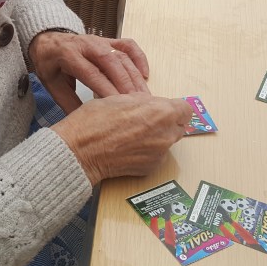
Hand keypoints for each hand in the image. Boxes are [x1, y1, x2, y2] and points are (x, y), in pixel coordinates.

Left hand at [29, 31, 149, 113]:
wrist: (47, 40)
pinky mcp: (109, 40)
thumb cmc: (49, 64)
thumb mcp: (51, 84)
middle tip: (137, 104)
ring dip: (134, 75)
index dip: (105, 89)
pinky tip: (145, 74)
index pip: (91, 73)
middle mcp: (87, 45)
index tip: (117, 106)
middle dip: (125, 84)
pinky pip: (128, 46)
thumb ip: (67, 102)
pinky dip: (139, 58)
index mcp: (69, 55)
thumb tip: (83, 124)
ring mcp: (100, 41)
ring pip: (122, 55)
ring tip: (143, 96)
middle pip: (111, 63)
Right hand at [51, 94, 191, 185]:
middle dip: (166, 122)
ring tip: (133, 135)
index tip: (165, 109)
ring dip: (157, 137)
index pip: (186, 109)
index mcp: (162, 112)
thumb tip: (151, 104)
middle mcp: (166, 134)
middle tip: (145, 121)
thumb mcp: (121, 97)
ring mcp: (160, 154)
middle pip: (178, 126)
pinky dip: (147, 152)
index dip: (174, 108)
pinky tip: (129, 148)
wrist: (81, 151)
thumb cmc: (95, 121)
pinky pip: (157, 156)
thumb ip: (144, 101)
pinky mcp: (151, 167)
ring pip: (167, 141)